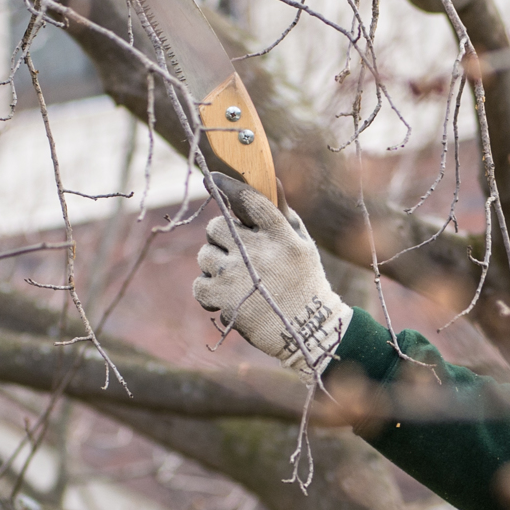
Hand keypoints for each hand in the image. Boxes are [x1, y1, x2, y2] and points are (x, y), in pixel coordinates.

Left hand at [193, 188, 353, 381]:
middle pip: (216, 227)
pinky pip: (199, 285)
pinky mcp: (225, 299)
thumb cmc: (305, 282)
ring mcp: (239, 275)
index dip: (227, 186)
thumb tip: (273, 178)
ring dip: (214, 266)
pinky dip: (208, 292)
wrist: (309, 331)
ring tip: (235, 280)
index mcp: (280, 234)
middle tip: (233, 251)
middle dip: (219, 237)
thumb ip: (283, 213)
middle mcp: (258, 251)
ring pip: (204, 256)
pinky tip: (227, 297)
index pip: (248, 200)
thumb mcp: (302, 244)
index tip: (212, 179)